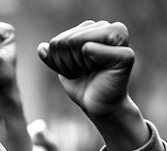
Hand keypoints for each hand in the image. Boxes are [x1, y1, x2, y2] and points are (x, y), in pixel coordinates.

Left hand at [38, 20, 147, 150]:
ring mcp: (120, 39)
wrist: (98, 106)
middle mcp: (111, 29)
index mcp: (97, 27)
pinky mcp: (125, 54)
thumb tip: (41, 48)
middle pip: (68, 39)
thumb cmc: (83, 85)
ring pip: (76, 42)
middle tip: (82, 73)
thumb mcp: (62, 67)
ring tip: (89, 71)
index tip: (75, 70)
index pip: (62, 38)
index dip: (61, 59)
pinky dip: (86, 64)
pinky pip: (88, 49)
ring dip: (75, 64)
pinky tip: (98, 72)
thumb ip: (52, 54)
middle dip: (67, 62)